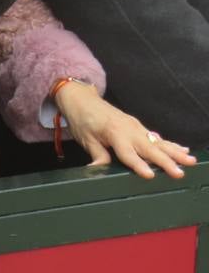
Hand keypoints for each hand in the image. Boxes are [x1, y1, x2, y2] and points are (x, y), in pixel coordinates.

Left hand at [55, 82, 196, 178]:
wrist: (81, 98)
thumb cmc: (82, 119)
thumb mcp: (85, 138)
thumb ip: (97, 154)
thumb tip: (99, 170)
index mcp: (113, 132)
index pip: (127, 152)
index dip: (138, 164)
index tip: (150, 175)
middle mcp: (128, 129)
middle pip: (148, 148)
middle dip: (165, 161)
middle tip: (179, 172)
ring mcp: (135, 126)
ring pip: (157, 142)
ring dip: (175, 152)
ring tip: (190, 160)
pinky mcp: (138, 126)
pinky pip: (156, 137)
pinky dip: (170, 144)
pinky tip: (182, 150)